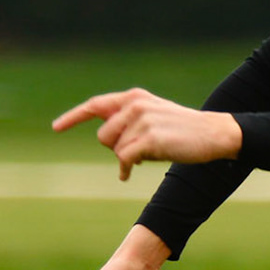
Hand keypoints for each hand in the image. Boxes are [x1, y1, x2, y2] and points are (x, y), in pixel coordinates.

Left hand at [52, 87, 241, 179]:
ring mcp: (142, 121)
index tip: (56, 128)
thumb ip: (129, 122)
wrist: (214, 134)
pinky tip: (133, 172)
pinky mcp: (150, 139)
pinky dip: (127, 168)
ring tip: (150, 155)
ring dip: (128, 159)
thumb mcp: (154, 117)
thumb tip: (108, 142)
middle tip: (139, 151)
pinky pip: (125, 159)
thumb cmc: (183, 130)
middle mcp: (135, 106)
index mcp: (134, 98)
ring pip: (115, 150)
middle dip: (117, 149)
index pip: (95, 105)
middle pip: (104, 136)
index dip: (73, 117)